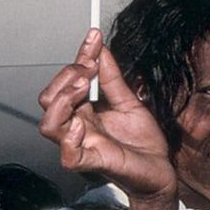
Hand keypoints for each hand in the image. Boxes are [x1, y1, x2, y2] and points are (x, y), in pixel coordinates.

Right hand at [37, 30, 175, 204]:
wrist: (160, 171)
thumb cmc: (142, 142)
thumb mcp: (129, 101)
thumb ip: (112, 78)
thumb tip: (101, 49)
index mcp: (83, 110)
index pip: (67, 81)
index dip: (79, 56)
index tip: (94, 37)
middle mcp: (77, 126)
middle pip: (48, 99)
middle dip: (65, 77)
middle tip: (89, 68)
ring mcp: (82, 145)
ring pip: (49, 125)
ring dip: (62, 101)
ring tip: (83, 87)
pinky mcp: (93, 163)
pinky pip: (68, 156)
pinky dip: (70, 140)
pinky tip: (83, 126)